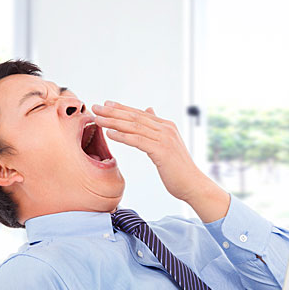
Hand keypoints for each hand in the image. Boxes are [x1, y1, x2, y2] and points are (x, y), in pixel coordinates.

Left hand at [92, 100, 229, 221]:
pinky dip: (123, 136)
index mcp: (166, 126)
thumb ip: (157, 128)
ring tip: (98, 119)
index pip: (139, 114)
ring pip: (134, 127)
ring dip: (114, 122)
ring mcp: (164, 139)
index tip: (105, 104)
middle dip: (113, 112)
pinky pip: (138, 141)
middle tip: (96, 108)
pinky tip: (110, 134)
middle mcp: (166, 128)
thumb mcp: (167, 144)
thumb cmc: (178, 168)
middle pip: (134, 117)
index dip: (121, 108)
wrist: (193, 184)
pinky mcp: (162, 151)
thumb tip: (149, 110)